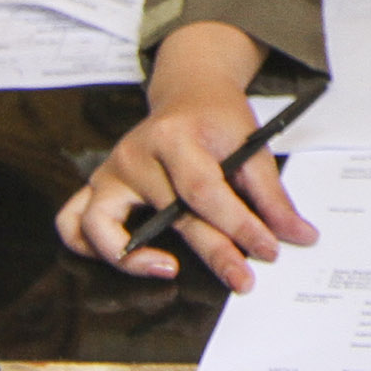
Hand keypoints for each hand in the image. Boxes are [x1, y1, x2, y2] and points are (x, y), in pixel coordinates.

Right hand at [55, 21, 314, 286]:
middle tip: (242, 279)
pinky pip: (73, 223)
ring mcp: (111, 172)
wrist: (189, 91)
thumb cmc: (217, 118)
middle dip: (212, 253)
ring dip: (130, 257)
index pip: (204, 191)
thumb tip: (298, 234)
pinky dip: (90, 247)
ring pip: (99, 225)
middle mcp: (135, 154)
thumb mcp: (251, 144)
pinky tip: (127, 259)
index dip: (238, 226)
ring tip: (169, 269)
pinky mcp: (98, 186)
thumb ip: (271, 194)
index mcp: (175, 136)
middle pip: (168, 215)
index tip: (269, 250)